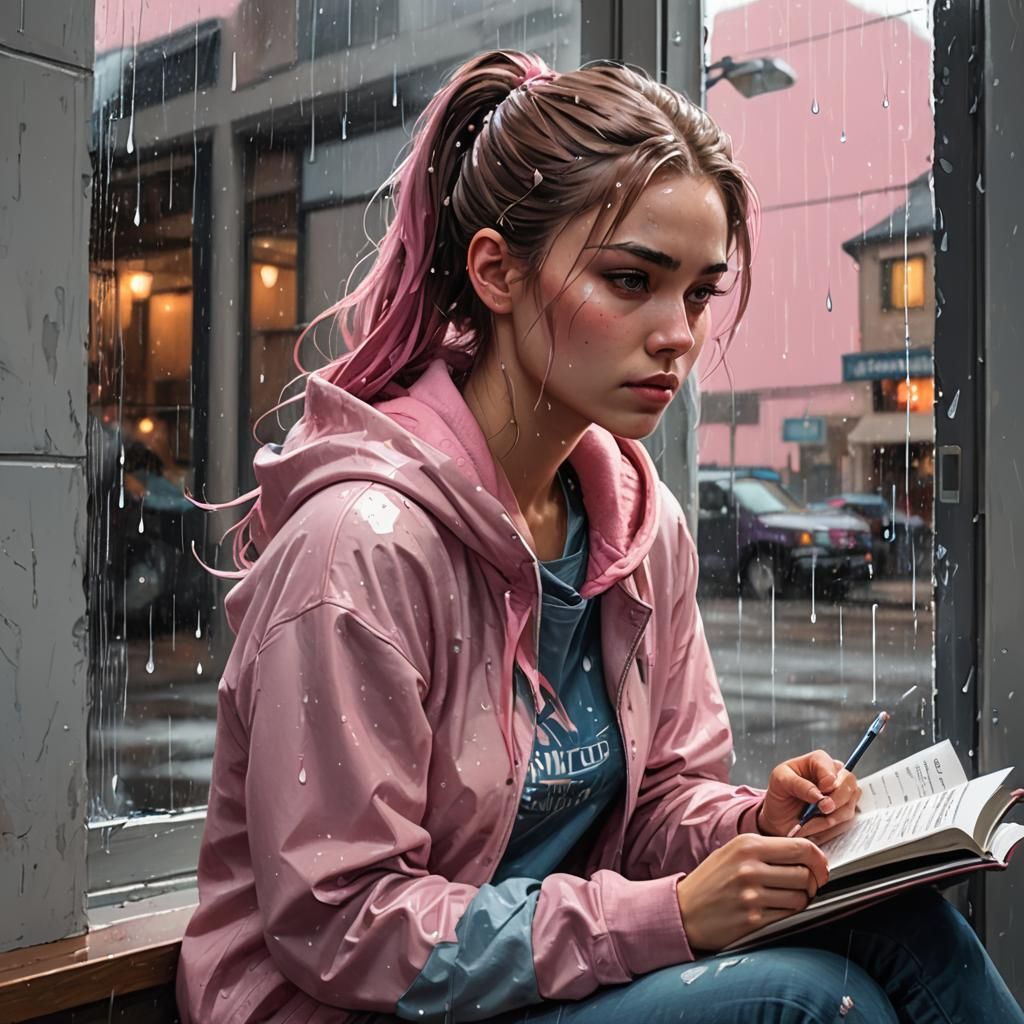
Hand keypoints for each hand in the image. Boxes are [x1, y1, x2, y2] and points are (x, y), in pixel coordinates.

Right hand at [675, 834, 828, 951]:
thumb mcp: (733, 852)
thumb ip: (766, 850)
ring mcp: (752, 895)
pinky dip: (788, 914)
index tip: (821, 868)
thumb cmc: (710, 880)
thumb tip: (806, 855)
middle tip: (806, 886)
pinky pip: (788, 915)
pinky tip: (776, 909)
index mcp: (747, 844)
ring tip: (787, 898)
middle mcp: (750, 867)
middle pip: (805, 874)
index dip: (819, 860)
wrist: (683, 910)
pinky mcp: (753, 919)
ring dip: (801, 900)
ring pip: (800, 897)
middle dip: (812, 882)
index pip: (801, 847)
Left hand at [757, 749, 861, 843]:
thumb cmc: (780, 792)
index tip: (818, 796)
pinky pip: (846, 822)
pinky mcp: (844, 811)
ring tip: (809, 821)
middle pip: (849, 784)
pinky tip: (813, 826)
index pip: (833, 768)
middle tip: (821, 810)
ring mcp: (842, 793)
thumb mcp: (780, 781)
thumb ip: (800, 785)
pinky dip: (829, 828)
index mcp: (818, 760)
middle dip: (835, 801)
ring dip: (829, 818)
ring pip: (849, 805)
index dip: (829, 783)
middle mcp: (834, 774)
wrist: (780, 816)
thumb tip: (820, 796)